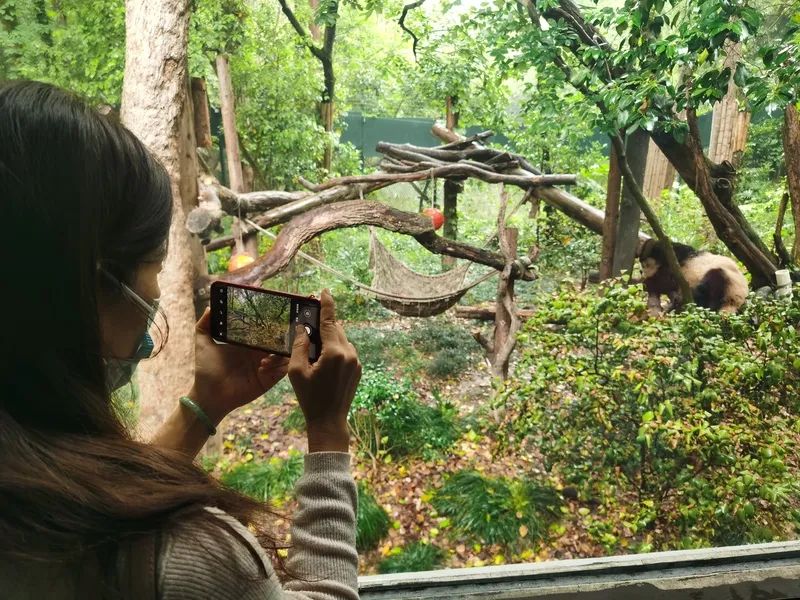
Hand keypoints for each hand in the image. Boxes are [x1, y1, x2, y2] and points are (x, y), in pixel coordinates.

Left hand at [190, 307, 288, 424]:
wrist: (209, 395)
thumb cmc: (206, 369)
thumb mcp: (203, 343)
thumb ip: (205, 324)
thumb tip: (209, 306)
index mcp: (247, 343)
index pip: (263, 329)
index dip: (269, 322)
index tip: (273, 314)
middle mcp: (258, 352)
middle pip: (277, 340)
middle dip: (280, 335)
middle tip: (278, 332)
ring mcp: (265, 365)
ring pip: (283, 354)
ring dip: (278, 353)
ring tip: (264, 357)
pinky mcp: (269, 379)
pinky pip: (283, 370)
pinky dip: (277, 367)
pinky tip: (262, 367)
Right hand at [289, 289, 360, 452]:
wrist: (329, 420)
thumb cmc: (310, 398)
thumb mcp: (297, 371)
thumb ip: (299, 345)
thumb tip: (302, 327)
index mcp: (334, 352)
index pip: (330, 321)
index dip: (327, 304)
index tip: (324, 291)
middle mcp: (349, 354)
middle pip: (336, 329)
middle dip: (324, 325)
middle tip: (308, 324)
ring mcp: (356, 361)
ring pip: (342, 340)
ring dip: (329, 339)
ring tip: (313, 350)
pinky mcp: (358, 368)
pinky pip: (346, 351)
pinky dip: (335, 349)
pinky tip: (323, 361)